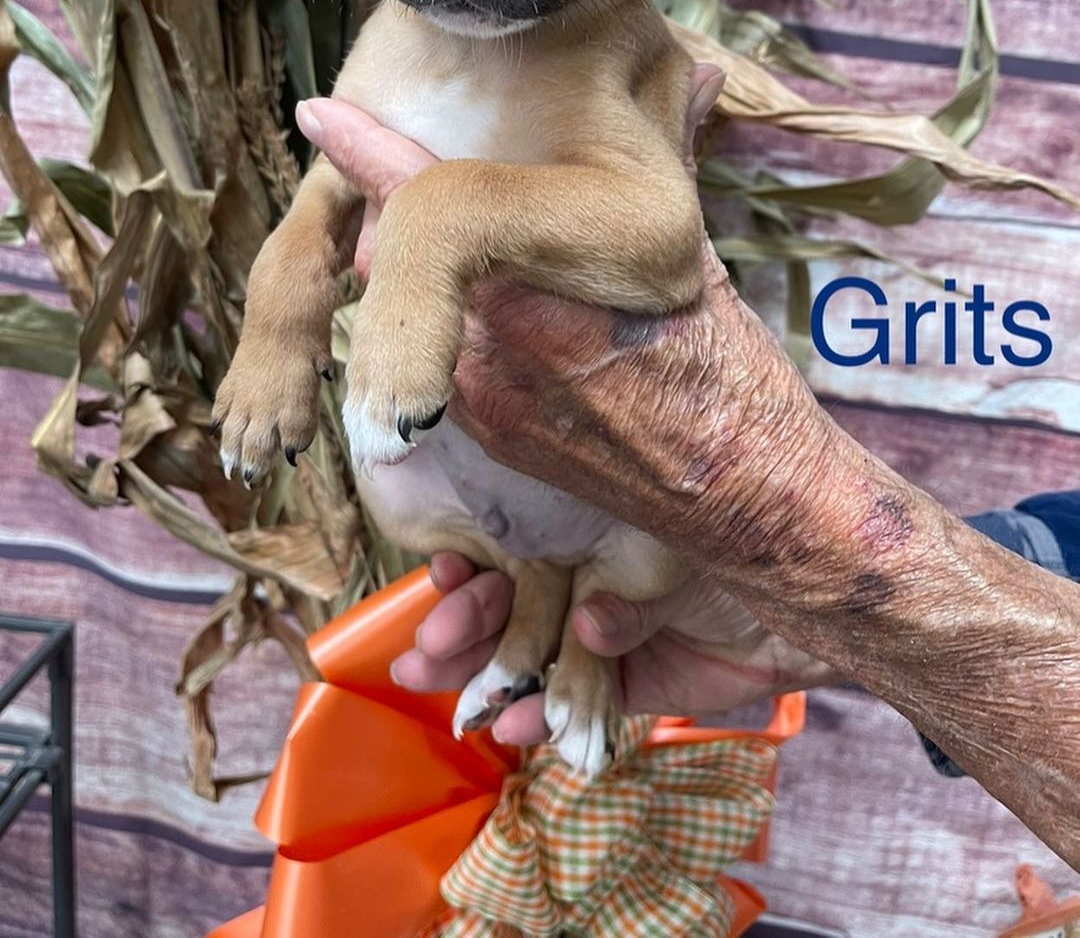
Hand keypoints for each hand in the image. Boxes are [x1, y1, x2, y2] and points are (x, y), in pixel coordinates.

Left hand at [295, 68, 839, 583]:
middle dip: (423, 222)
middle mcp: (489, 344)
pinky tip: (533, 340)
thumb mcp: (697, 256)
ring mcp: (476, 396)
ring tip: (529, 288)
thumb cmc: (724, 375)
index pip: (432, 203)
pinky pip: (445, 359)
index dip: (370, 152)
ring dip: (448, 284)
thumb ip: (671, 164)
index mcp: (539, 286)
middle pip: (414, 254)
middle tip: (478, 208)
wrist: (733, 494)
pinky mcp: (480, 433)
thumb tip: (704, 76)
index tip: (322, 115)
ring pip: (424, 309)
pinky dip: (465, 334)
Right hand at [390, 552, 834, 743]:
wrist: (802, 594)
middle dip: (461, 634)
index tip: (442, 572)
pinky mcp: (622, 687)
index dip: (470, 568)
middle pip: (504, 614)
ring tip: (449, 703)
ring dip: (484, 684)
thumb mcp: (671, 548)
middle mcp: (575, 585)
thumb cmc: (731, 539)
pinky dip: (547, 721)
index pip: (507, 551)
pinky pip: (575, 706)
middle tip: (422, 654)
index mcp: (575, 535)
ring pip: (527, 664)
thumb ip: (628, 587)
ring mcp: (595, 640)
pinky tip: (513, 729)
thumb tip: (585, 623)